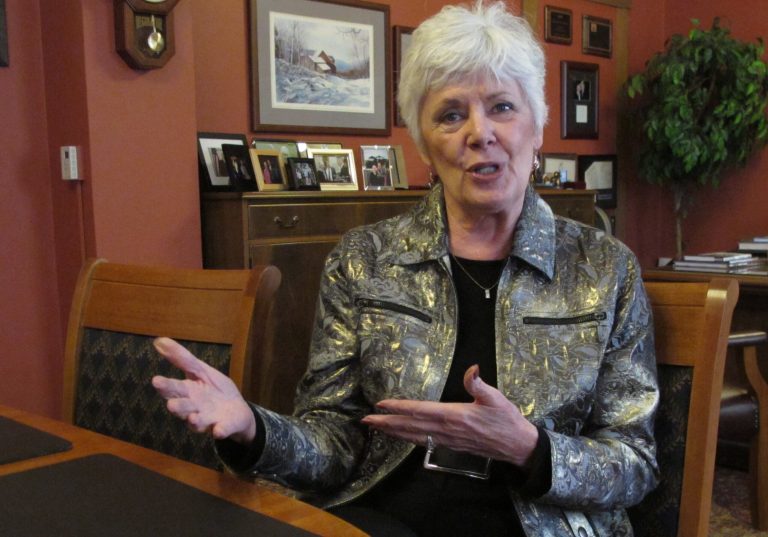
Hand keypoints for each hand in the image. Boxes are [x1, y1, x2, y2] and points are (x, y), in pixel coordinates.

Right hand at [151, 337, 255, 443]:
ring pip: (198, 421)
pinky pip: (221, 430)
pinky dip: (220, 430)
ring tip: (193, 417)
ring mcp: (208, 419)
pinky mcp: (224, 427)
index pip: (173, 388)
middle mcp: (193, 408)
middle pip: (183, 407)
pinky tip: (219, 430)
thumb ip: (182, 358)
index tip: (156, 380)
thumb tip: (159, 340)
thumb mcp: (200, 370)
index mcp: (188, 392)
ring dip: (194, 420)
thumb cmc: (213, 389)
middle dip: (177, 406)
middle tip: (171, 404)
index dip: (165, 385)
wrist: (237, 409)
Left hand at [361, 365, 537, 467]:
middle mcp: (446, 430)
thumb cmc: (506, 420)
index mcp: (453, 416)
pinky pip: (423, 443)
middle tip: (366, 421)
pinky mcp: (450, 447)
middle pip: (410, 426)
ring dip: (393, 432)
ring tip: (376, 428)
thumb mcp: (495, 398)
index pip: (419, 410)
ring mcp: (447, 441)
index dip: (398, 407)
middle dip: (386, 423)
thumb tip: (471, 369)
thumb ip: (478, 384)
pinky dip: (408, 439)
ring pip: (414, 436)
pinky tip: (401, 437)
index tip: (380, 404)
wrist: (517, 446)